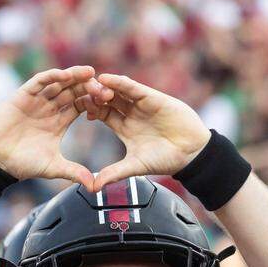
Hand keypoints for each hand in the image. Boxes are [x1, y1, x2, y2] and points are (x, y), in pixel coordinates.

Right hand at [0, 66, 96, 189]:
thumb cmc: (22, 164)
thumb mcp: (53, 167)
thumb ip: (73, 172)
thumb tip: (94, 186)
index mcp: (60, 121)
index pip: (81, 104)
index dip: (95, 100)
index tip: (109, 101)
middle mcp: (50, 107)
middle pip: (73, 90)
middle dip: (88, 86)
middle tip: (103, 86)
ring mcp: (36, 100)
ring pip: (58, 82)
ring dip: (74, 76)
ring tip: (89, 72)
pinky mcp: (22, 96)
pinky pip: (39, 81)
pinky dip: (51, 76)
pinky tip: (64, 74)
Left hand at [78, 73, 211, 191]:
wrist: (192, 153)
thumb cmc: (165, 159)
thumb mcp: (134, 166)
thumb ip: (114, 173)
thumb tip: (92, 187)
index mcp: (124, 127)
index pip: (102, 114)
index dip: (90, 110)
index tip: (75, 109)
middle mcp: (131, 113)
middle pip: (107, 100)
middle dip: (93, 95)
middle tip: (78, 92)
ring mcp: (142, 104)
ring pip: (118, 91)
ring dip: (103, 88)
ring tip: (89, 84)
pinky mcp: (153, 98)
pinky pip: (133, 88)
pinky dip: (120, 83)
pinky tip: (106, 79)